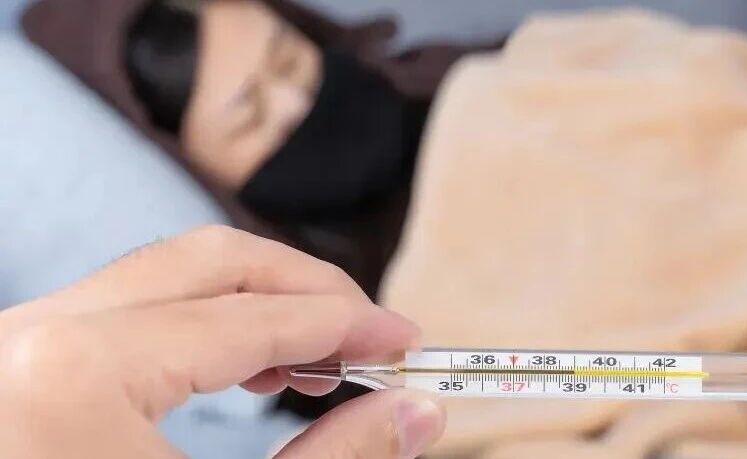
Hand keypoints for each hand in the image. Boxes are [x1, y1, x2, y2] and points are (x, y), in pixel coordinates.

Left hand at [0, 225, 444, 457]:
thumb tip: (415, 412)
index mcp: (77, 374)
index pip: (254, 317)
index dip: (349, 324)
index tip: (407, 341)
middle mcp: (32, 337)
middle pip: (210, 263)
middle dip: (308, 291)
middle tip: (373, 336)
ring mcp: (14, 347)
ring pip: (165, 276)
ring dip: (259, 304)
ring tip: (322, 358)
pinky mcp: (15, 369)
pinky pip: (126, 312)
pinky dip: (203, 326)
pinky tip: (249, 367)